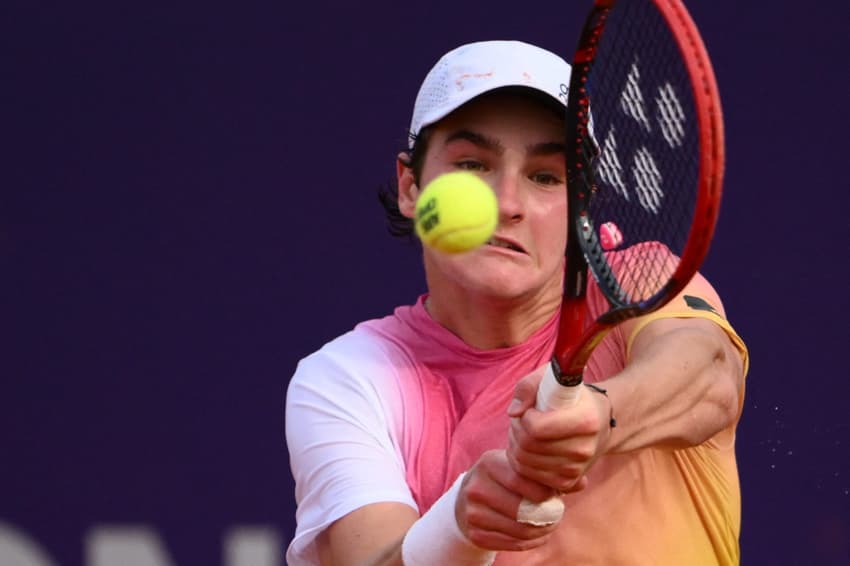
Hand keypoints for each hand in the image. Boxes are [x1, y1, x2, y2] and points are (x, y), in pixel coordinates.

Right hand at [456, 449, 562, 551]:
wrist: (466, 497)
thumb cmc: (502, 478)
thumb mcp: (518, 467)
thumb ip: (548, 474)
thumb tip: (581, 482)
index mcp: (488, 464)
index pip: (521, 480)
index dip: (544, 492)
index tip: (554, 495)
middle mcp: (476, 487)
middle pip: (520, 509)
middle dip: (547, 515)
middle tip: (557, 514)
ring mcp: (472, 513)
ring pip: (518, 530)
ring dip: (542, 531)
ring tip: (550, 525)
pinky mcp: (475, 535)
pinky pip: (511, 544)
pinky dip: (530, 542)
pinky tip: (537, 535)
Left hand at [506, 370, 611, 492]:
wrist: (599, 422)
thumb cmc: (570, 397)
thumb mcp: (552, 378)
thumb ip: (528, 386)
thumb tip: (514, 412)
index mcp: (586, 420)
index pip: (536, 428)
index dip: (525, 417)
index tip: (531, 410)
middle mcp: (584, 448)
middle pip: (527, 446)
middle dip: (516, 430)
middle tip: (523, 420)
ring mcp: (577, 469)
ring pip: (524, 463)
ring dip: (515, 445)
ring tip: (526, 433)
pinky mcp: (568, 482)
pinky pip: (529, 477)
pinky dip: (521, 462)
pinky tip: (530, 449)